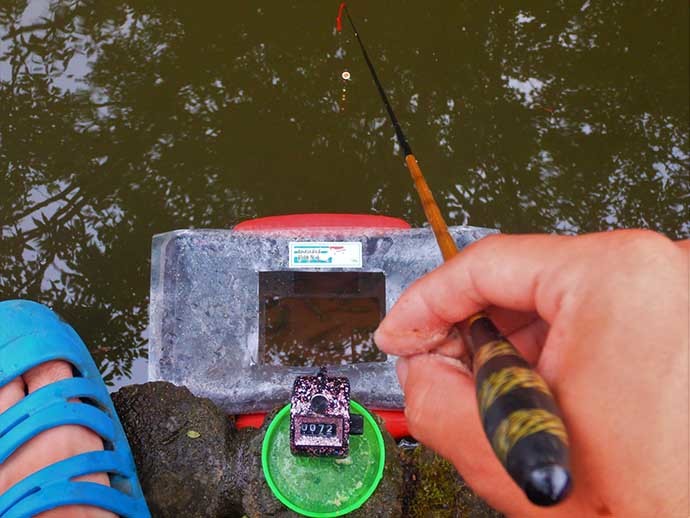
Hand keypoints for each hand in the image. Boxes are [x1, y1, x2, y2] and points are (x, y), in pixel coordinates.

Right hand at [375, 230, 688, 516]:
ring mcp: (674, 294)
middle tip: (432, 361)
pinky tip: (537, 386)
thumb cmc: (644, 504)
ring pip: (554, 299)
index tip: (401, 330)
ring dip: (508, 340)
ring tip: (491, 388)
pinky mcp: (677, 320)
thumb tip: (418, 364)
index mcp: (616, 279)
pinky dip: (550, 347)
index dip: (427, 301)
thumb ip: (431, 395)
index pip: (487, 264)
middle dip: (467, 326)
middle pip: (521, 279)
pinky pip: (590, 316)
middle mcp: (657, 271)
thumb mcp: (504, 448)